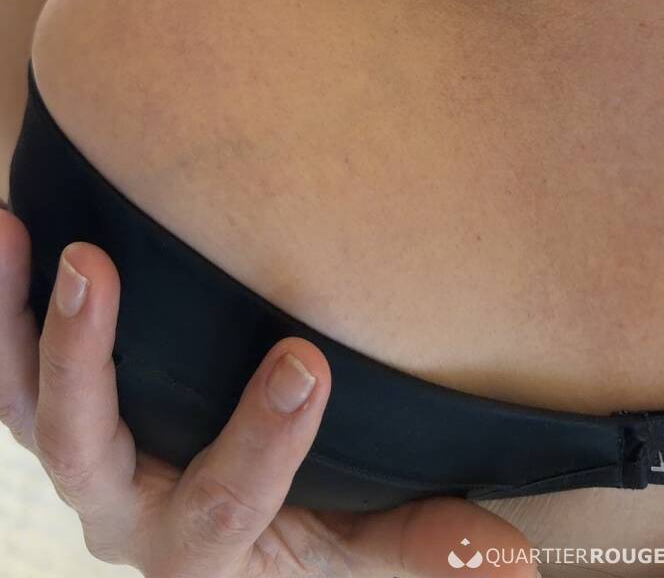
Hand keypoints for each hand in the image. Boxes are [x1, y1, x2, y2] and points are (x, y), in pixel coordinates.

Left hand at [0, 209, 533, 574]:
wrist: (213, 542)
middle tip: (92, 268)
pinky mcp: (57, 413)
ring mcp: (81, 456)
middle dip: (85, 358)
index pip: (225, 503)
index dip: (264, 440)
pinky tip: (6, 224)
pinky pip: (7, 366)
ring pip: (22, 401)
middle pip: (84, 447)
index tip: (307, 363)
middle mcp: (121, 506)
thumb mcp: (358, 553)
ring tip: (17, 230)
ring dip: (12, 316)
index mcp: (200, 548)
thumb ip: (420, 544)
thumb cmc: (299, 535)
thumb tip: (509, 557)